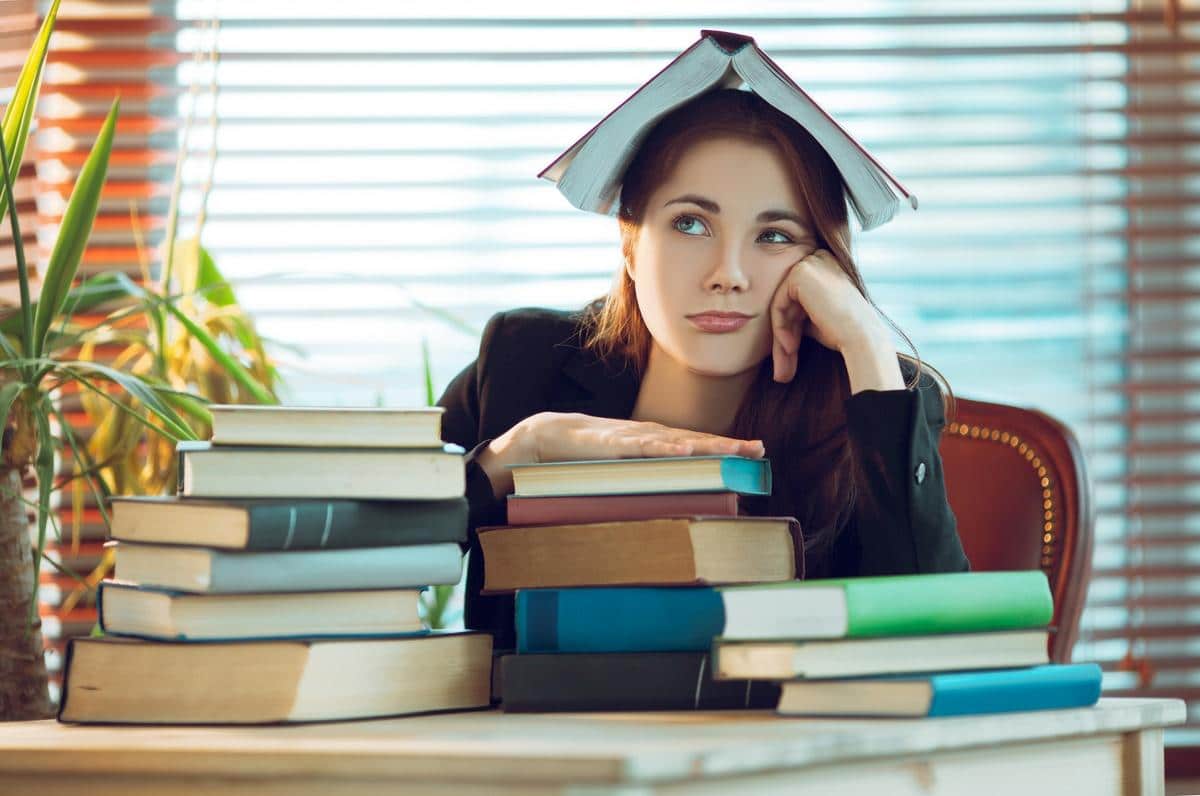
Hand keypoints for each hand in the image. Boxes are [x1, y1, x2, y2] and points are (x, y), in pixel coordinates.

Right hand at [526, 411, 763, 462]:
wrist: (550, 436)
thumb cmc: (589, 453)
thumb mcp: (625, 464)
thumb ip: (646, 472)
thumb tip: (670, 492)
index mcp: (655, 440)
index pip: (698, 441)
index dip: (727, 445)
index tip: (757, 450)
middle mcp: (651, 435)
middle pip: (697, 439)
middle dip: (728, 444)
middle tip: (759, 449)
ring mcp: (634, 437)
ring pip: (678, 441)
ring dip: (708, 445)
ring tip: (734, 449)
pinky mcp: (615, 444)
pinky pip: (645, 446)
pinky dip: (667, 448)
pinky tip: (686, 451)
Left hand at [769, 248, 889, 382]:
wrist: (861, 337)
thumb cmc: (842, 332)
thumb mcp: (816, 317)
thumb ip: (798, 311)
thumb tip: (776, 320)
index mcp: (826, 265)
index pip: (797, 296)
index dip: (792, 325)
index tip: (792, 351)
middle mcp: (819, 259)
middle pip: (788, 299)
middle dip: (784, 332)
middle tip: (783, 365)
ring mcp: (810, 263)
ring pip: (781, 302)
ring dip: (781, 334)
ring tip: (785, 363)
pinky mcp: (800, 273)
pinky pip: (778, 303)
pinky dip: (780, 327)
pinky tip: (790, 346)